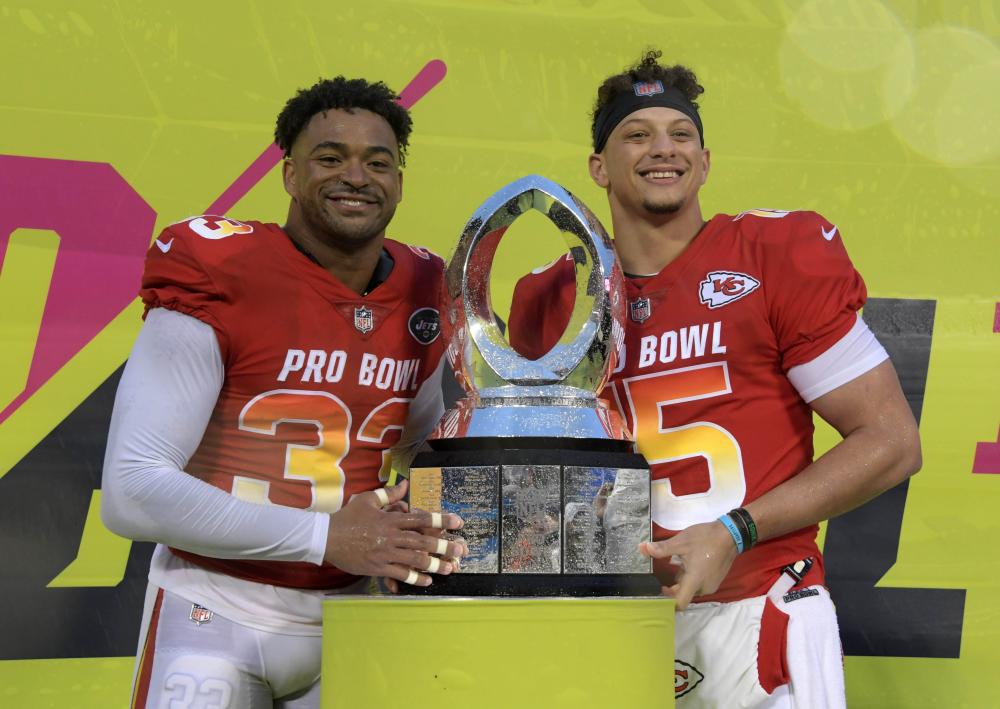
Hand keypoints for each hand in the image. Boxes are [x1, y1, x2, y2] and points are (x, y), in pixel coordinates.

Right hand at [324, 480, 467, 587]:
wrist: (327, 538)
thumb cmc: (348, 517)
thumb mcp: (368, 500)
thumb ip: (389, 494)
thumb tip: (405, 484)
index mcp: (391, 519)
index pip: (421, 518)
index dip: (441, 519)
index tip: (457, 522)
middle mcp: (392, 536)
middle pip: (423, 541)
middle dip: (445, 546)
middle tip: (461, 550)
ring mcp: (386, 553)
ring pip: (415, 560)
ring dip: (435, 565)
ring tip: (450, 568)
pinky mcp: (378, 567)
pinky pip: (401, 574)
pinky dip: (415, 578)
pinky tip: (427, 581)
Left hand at [639, 520, 737, 609]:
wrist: (730, 534)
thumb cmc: (706, 538)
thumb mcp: (681, 542)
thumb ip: (662, 549)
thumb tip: (642, 549)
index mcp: (695, 581)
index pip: (680, 603)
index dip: (666, 603)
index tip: (656, 595)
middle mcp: (704, 587)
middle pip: (684, 596)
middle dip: (671, 591)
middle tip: (659, 582)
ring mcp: (711, 584)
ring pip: (691, 589)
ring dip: (680, 582)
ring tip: (672, 568)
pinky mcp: (714, 579)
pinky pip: (698, 584)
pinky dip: (690, 578)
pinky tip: (685, 564)